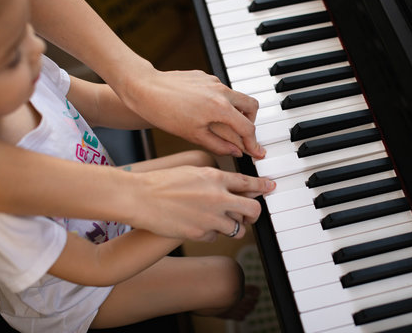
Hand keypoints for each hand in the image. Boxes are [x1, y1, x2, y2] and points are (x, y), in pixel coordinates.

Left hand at [120, 60, 265, 158]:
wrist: (144, 88)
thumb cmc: (164, 112)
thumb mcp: (193, 135)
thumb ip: (219, 144)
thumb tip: (236, 151)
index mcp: (220, 107)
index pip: (247, 127)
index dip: (253, 143)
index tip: (258, 152)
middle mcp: (221, 91)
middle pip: (251, 106)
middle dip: (251, 122)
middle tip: (243, 135)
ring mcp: (213, 81)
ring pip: (236, 97)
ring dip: (236, 111)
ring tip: (222, 125)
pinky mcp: (204, 76)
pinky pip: (221, 90)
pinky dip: (221, 102)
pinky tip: (205, 111)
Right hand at [126, 166, 275, 240]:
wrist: (141, 197)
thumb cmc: (162, 182)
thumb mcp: (192, 172)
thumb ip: (213, 178)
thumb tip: (230, 185)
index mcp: (215, 177)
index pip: (248, 182)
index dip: (263, 186)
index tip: (270, 187)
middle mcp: (217, 197)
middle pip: (252, 209)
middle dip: (255, 213)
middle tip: (251, 214)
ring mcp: (210, 217)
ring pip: (238, 229)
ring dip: (234, 227)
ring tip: (224, 223)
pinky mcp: (200, 233)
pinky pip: (216, 237)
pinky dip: (212, 234)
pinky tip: (200, 227)